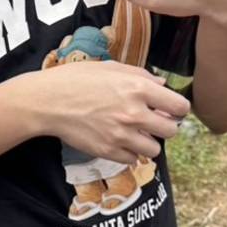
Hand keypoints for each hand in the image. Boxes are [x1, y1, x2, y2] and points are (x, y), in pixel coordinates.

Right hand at [25, 58, 188, 163]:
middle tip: (154, 122)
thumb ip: (141, 76)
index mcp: (138, 88)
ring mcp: (121, 135)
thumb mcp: (111, 67)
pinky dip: (130, 152)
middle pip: (171, 130)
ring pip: (154, 149)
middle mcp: (134, 114)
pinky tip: (120, 141)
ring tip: (136, 133)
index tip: (171, 109)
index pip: (179, 106)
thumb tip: (163, 87)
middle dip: (166, 126)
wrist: (48, 101)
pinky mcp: (108, 151)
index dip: (178, 108)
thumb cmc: (76, 79)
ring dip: (148, 142)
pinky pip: (133, 159)